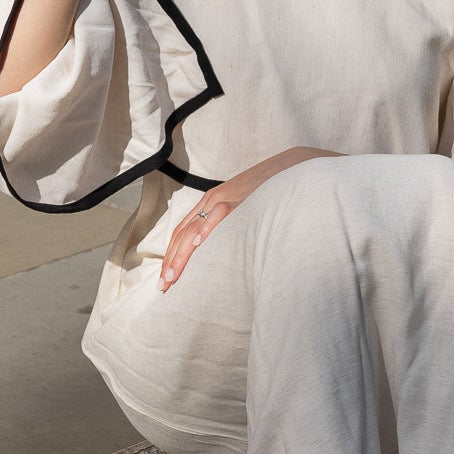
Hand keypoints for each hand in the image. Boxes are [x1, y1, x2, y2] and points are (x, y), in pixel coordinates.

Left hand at [159, 148, 336, 290]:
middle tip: (163, 285)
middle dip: (171, 261)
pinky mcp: (238, 198)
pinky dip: (206, 230)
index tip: (167, 278)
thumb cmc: (270, 193)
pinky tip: (196, 244)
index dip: (172, 256)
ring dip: (181, 255)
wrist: (290, 168)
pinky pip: (219, 215)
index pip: (182, 232)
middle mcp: (211, 200)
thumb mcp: (245, 210)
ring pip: (194, 229)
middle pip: (182, 234)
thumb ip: (231, 226)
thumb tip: (226, 251)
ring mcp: (224, 198)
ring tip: (172, 276)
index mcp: (210, 204)